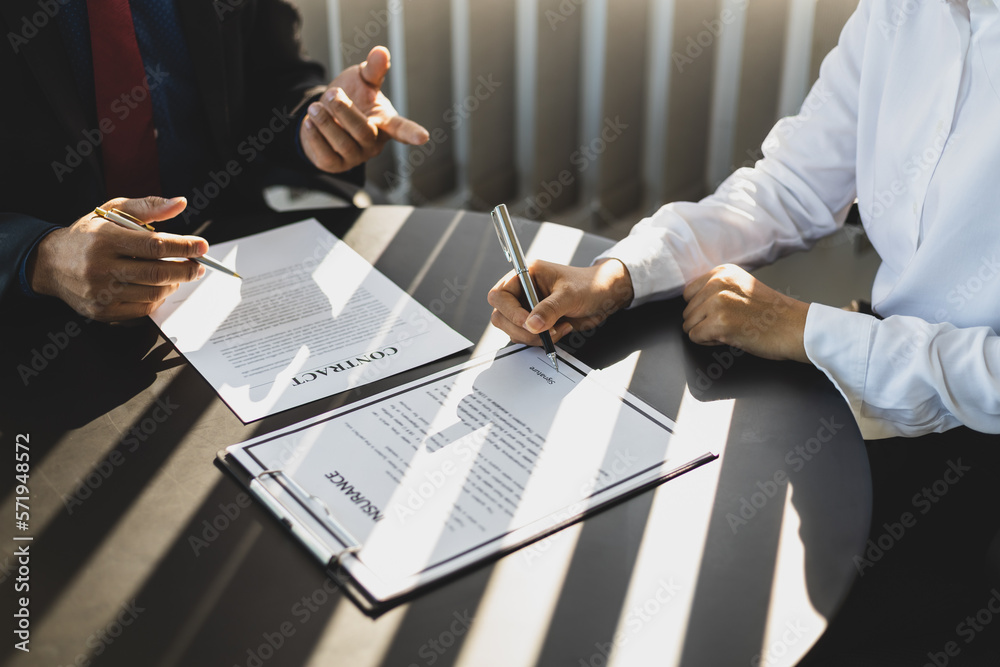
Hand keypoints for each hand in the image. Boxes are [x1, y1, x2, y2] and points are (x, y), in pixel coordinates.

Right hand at [27, 196, 207, 321]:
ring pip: (153, 293)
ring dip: (174, 284)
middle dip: (186, 270)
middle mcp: (100, 267)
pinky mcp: (101, 311)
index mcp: (105, 239)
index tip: (202, 246)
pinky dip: (158, 299)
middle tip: (199, 265)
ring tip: (179, 274)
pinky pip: (142, 309)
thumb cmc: (88, 234)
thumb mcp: (112, 212)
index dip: (184, 247)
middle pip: (157, 273)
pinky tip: (160, 287)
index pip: (155, 245)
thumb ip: (148, 207)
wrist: (50, 263)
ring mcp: (100, 292)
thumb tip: (180, 203)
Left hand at [299, 46, 429, 173]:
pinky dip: (316, 137)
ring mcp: (355, 156)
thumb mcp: (361, 80)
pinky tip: (309, 122)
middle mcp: (373, 143)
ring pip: (344, 144)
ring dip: (327, 123)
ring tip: (315, 107)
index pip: (401, 128)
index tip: (423, 137)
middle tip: (332, 94)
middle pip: (364, 132)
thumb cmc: (350, 98)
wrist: (323, 116)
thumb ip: (373, 69)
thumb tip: (381, 51)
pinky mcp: (335, 164)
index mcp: (385, 123)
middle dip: (345, 111)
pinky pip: (326, 155)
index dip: (411, 132)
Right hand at [487, 259, 634, 345]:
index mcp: (526, 275)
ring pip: (513, 331)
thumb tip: (531, 324)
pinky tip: (560, 331)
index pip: (499, 295)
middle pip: (501, 316)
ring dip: (533, 336)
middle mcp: (523, 291)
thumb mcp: (570, 294)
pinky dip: (541, 340)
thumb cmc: (589, 285)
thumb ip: (550, 309)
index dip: (510, 311)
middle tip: (544, 331)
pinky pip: (527, 337)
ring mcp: (528, 308)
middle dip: (521, 329)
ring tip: (558, 329)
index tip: (528, 322)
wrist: (605, 297)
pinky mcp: (537, 323)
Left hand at [681, 264, 809, 361]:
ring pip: (689, 325)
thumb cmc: (772, 313)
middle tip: (732, 322)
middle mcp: (718, 283)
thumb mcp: (742, 288)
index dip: (703, 308)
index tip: (725, 311)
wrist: (796, 328)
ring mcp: (718, 302)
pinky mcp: (719, 323)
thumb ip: (717, 289)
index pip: (688, 293)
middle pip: (687, 311)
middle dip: (705, 322)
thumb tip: (690, 301)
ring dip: (707, 332)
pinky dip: (709, 342)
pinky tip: (731, 337)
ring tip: (733, 328)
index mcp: (722, 272)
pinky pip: (695, 337)